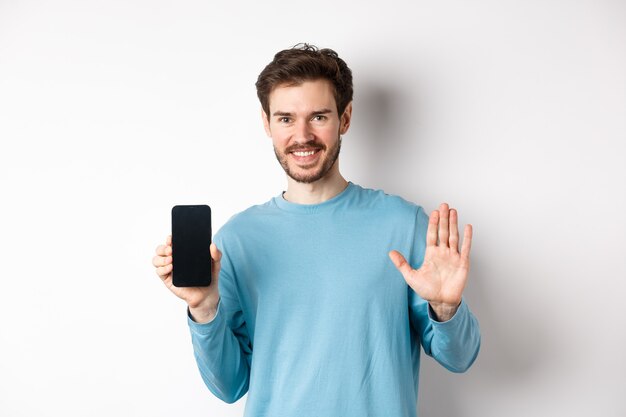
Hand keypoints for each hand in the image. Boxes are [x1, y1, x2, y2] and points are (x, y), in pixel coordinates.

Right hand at [153, 235, 221, 322]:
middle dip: (163, 248)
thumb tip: (212, 245)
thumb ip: (216, 254)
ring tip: (171, 259)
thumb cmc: (208, 276)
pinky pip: (159, 272)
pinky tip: (170, 268)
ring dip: (161, 258)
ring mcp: (169, 269)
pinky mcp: (167, 279)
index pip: (171, 242)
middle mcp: (173, 259)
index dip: (169, 239)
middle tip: (171, 249)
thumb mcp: (215, 264)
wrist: (207, 294)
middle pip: (160, 249)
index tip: (171, 238)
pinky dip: (162, 268)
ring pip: (156, 259)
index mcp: (182, 252)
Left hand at [389, 203, 472, 320]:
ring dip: (454, 224)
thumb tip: (390, 253)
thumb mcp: (411, 277)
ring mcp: (453, 257)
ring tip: (453, 211)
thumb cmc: (427, 290)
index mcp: (431, 254)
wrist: (441, 302)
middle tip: (444, 205)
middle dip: (444, 219)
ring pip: (454, 236)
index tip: (434, 212)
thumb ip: (402, 264)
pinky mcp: (462, 263)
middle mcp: (443, 253)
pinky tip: (467, 226)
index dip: (433, 224)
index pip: (432, 235)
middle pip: (443, 232)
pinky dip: (467, 237)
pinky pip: (465, 248)